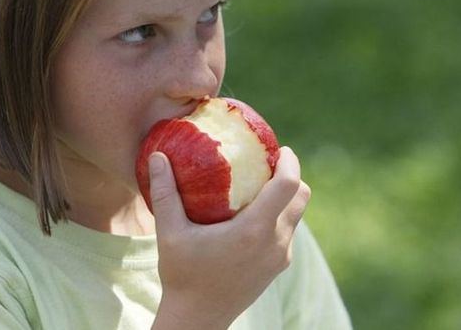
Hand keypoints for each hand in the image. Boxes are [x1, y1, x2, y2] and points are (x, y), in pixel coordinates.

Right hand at [149, 146, 310, 329]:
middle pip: (302, 197)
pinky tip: (253, 214)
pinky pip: (288, 233)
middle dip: (291, 175)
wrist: (197, 319)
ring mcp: (279, 257)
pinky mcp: (277, 267)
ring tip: (260, 185)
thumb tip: (158, 156)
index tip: (279, 148)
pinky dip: (280, 216)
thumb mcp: (169, 233)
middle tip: (268, 163)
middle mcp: (274, 242)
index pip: (289, 185)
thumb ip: (165, 192)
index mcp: (254, 230)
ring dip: (286, 197)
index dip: (290, 161)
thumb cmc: (182, 275)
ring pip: (297, 215)